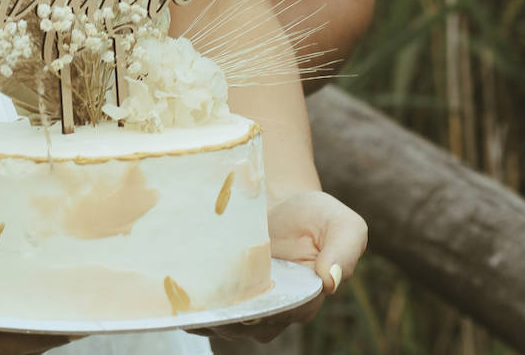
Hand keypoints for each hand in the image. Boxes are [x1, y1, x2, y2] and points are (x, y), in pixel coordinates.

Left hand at [198, 191, 364, 345]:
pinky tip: (178, 298)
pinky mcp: (224, 293)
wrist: (281, 201)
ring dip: (209, 313)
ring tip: (190, 298)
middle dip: (232, 315)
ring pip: (226, 322)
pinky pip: (209, 311)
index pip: (285, 314)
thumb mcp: (343, 224)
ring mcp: (247, 304)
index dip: (268, 310)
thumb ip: (345, 250)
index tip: (248, 302)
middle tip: (213, 298)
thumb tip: (331, 281)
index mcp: (305, 300)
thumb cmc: (315, 215)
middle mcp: (275, 311)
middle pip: (251, 324)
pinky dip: (193, 308)